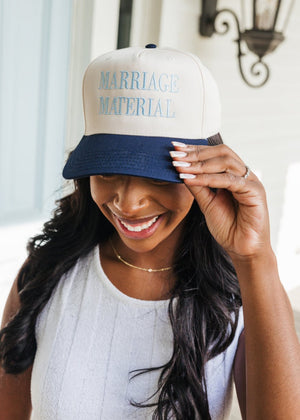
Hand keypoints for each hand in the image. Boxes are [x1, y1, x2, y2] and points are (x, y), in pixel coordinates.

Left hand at [171, 142, 270, 258]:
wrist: (243, 249)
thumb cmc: (228, 227)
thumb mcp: (207, 203)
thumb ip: (197, 187)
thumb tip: (180, 170)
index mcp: (234, 174)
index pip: (214, 154)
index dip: (194, 150)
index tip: (174, 148)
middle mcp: (244, 174)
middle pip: (221, 152)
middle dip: (195, 153)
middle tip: (175, 155)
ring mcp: (251, 181)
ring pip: (225, 163)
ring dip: (199, 164)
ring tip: (180, 166)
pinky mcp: (255, 192)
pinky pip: (229, 180)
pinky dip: (208, 178)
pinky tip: (191, 179)